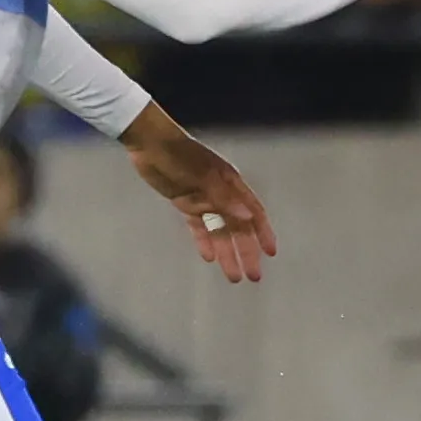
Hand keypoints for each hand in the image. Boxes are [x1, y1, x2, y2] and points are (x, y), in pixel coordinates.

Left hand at [123, 111, 276, 281]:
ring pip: (219, 232)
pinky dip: (204, 241)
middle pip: (239, 228)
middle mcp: (221, 194)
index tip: (270, 253)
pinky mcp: (185, 202)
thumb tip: (249, 218)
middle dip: (247, 252)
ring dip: (226, 253)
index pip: (253, 212)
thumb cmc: (179, 157)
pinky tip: (208, 257)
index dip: (263, 233)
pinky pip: (198, 227)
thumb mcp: (203, 178)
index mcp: (231, 184)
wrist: (149, 143)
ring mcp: (203, 199)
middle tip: (253, 276)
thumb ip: (226, 200)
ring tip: (233, 277)